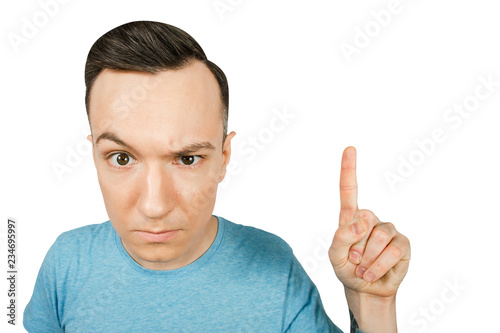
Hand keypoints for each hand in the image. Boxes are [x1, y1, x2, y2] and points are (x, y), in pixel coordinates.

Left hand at [329, 146, 410, 298]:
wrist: (366, 291)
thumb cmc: (348, 269)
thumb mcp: (335, 256)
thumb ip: (340, 238)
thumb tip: (360, 222)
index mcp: (351, 218)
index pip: (349, 190)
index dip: (349, 169)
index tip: (349, 148)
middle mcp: (371, 219)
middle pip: (363, 222)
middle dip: (355, 247)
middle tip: (354, 261)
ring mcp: (388, 229)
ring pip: (378, 237)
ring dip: (366, 260)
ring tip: (363, 269)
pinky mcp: (403, 243)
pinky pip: (393, 251)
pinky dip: (378, 266)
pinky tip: (372, 274)